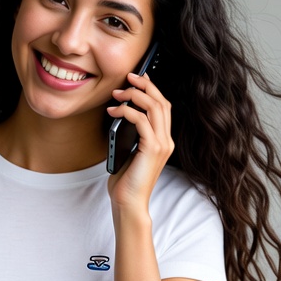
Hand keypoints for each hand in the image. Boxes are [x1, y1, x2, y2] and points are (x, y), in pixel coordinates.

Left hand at [106, 71, 174, 210]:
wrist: (129, 203)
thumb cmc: (126, 182)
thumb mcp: (129, 152)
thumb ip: (131, 135)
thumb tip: (120, 114)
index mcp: (163, 141)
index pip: (163, 107)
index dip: (152, 89)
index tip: (138, 78)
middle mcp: (166, 141)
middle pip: (162, 102)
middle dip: (145, 85)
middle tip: (128, 77)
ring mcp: (162, 144)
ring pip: (154, 107)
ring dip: (135, 95)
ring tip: (117, 93)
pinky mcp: (152, 149)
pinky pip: (141, 120)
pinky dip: (127, 111)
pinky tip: (114, 111)